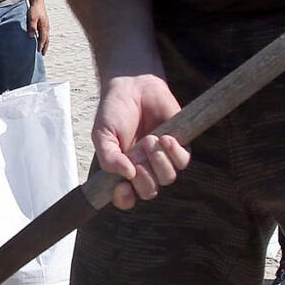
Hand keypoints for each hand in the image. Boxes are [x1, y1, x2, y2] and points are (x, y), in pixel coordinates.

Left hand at [27, 0, 50, 54]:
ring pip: (46, 37)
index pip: (43, 39)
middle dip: (45, 47)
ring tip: (43, 49)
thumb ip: (32, 27)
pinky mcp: (44, 24)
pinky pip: (45, 34)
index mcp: (44, 27)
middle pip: (47, 39)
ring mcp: (46, 25)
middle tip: (43, 54)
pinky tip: (40, 40)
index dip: (41, 45)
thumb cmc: (35, 9)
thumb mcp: (32, 18)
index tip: (39, 51)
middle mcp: (46, 27)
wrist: (37, 2)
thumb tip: (31, 36)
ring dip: (45, 43)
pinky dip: (44, 39)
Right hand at [93, 73, 190, 208]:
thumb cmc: (114, 111)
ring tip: (149, 140)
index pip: (126, 198)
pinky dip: (174, 153)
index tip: (122, 188)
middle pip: (150, 191)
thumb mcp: (102, 135)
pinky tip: (165, 137)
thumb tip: (127, 175)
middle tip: (136, 156)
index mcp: (122, 171)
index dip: (125, 198)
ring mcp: (161, 159)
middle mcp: (143, 169)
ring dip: (158, 161)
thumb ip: (108, 158)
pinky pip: (183, 161)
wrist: (133, 85)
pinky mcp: (179, 146)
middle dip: (144, 178)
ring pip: (167, 178)